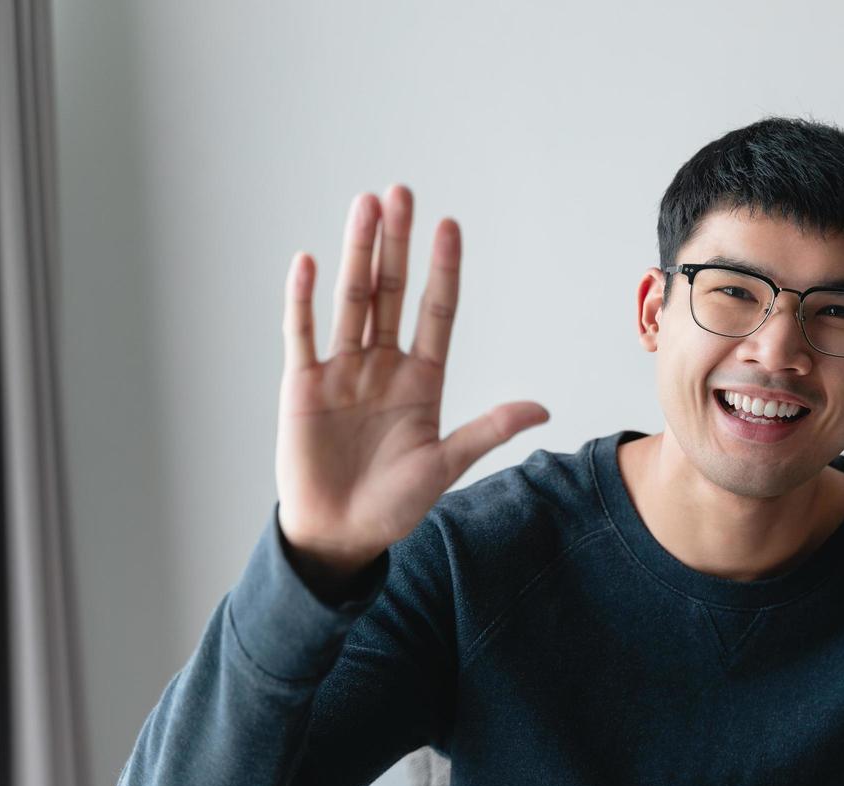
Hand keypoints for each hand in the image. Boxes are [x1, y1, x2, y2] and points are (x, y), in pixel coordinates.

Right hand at [275, 185, 548, 578]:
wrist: (341, 534)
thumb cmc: (393, 504)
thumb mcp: (446, 464)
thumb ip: (487, 430)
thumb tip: (541, 409)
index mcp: (421, 379)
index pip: (435, 312)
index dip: (442, 269)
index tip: (449, 226)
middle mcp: (382, 365)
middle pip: (391, 291)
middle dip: (397, 243)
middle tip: (401, 193)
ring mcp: (342, 371)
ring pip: (351, 300)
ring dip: (357, 253)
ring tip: (364, 206)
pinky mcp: (303, 385)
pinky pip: (302, 334)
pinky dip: (303, 300)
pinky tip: (308, 261)